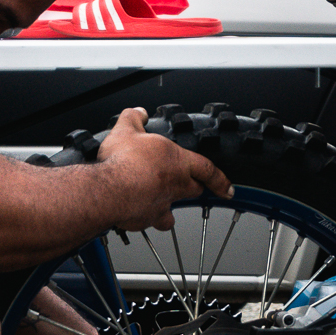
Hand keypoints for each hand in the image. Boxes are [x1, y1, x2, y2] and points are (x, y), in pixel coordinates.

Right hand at [95, 107, 232, 230]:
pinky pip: (148, 222)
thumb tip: (138, 112)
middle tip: (189, 187)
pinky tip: (132, 213)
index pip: (208, 170)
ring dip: (168, 211)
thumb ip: (134, 118)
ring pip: (172, 213)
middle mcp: (174, 186)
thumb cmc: (122, 163)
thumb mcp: (126, 130)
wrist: (108, 192)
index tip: (227, 189)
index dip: (220, 179)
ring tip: (158, 206)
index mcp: (177, 161)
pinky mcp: (145, 220)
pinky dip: (143, 218)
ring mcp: (161, 205)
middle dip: (193, 188)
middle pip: (193, 190)